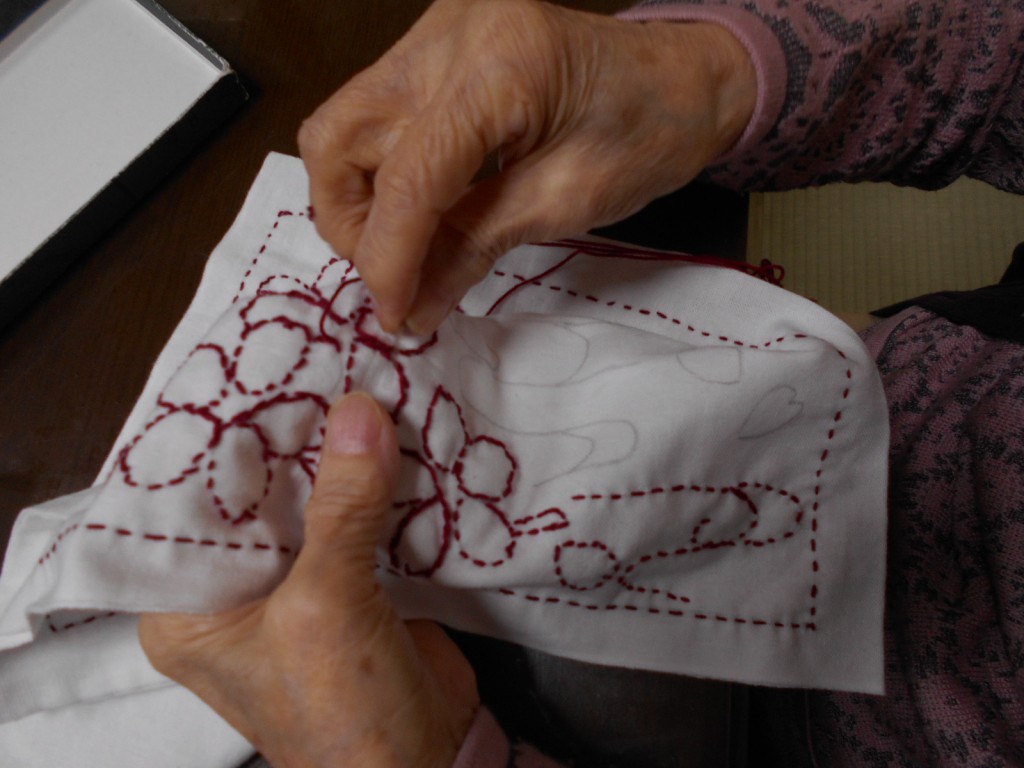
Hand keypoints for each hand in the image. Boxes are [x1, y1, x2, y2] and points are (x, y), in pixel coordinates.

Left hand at [139, 393, 479, 767]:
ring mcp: (300, 582)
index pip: (193, 502)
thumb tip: (358, 412)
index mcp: (190, 605)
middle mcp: (237, 588)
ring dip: (342, 454)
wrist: (426, 766)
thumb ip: (341, 508)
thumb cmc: (342, 716)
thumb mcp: (326, 607)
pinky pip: (362, 515)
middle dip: (292, 438)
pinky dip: (381, 480)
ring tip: (360, 380)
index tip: (258, 373)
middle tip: (317, 362)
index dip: (225, 440)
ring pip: (315, 499)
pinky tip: (397, 429)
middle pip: (260, 493)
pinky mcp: (356, 580)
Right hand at [298, 0, 755, 333]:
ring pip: (342, 124)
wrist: (679, 79)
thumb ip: (474, 248)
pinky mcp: (431, 45)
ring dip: (356, 200)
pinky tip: (415, 212)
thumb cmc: (646, 136)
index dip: (389, 258)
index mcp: (502, 68)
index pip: (408, 176)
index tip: (392, 314)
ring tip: (402, 249)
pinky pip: (371, 115)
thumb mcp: (564, 202)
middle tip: (390, 278)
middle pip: (340, 135)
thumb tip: (409, 309)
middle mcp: (449, 35)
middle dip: (350, 223)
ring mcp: (434, 32)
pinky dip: (380, 173)